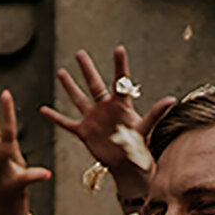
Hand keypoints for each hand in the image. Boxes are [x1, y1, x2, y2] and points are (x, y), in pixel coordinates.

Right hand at [41, 47, 176, 192]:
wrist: (127, 165)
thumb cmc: (139, 147)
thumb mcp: (145, 129)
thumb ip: (155, 114)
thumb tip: (171, 100)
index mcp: (121, 105)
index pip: (119, 81)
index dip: (119, 65)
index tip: (118, 49)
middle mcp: (105, 108)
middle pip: (94, 84)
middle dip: (86, 68)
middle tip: (79, 53)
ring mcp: (93, 119)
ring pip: (78, 98)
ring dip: (69, 86)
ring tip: (62, 72)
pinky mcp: (84, 132)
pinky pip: (66, 123)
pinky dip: (55, 118)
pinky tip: (43, 110)